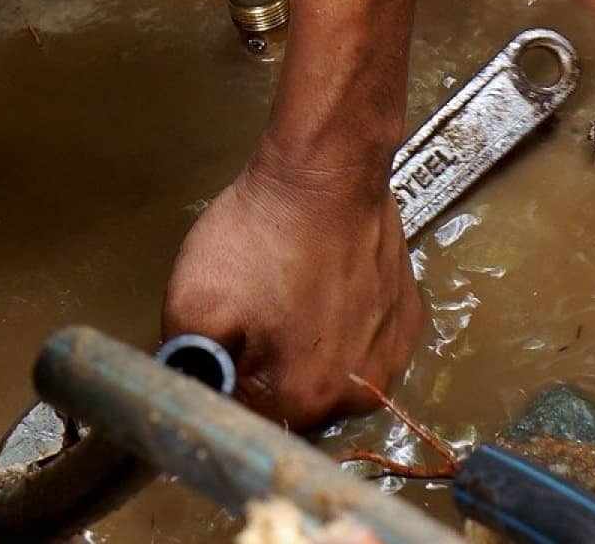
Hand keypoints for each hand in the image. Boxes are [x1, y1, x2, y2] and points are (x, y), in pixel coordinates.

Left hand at [162, 143, 422, 429]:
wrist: (327, 171)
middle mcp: (360, 393)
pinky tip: (317, 287)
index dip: (224, 386)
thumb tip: (194, 399)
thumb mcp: (192, 305)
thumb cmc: (262, 233)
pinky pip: (359, 344)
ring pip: (327, 374)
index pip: (249, 423)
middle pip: (292, 403)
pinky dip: (337, 326)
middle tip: (248, 314)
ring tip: (285, 294)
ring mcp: (390, 356)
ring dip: (302, 348)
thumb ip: (189, 369)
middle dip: (263, 370)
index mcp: (306, 399)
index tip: (216, 350)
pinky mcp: (405, 321)